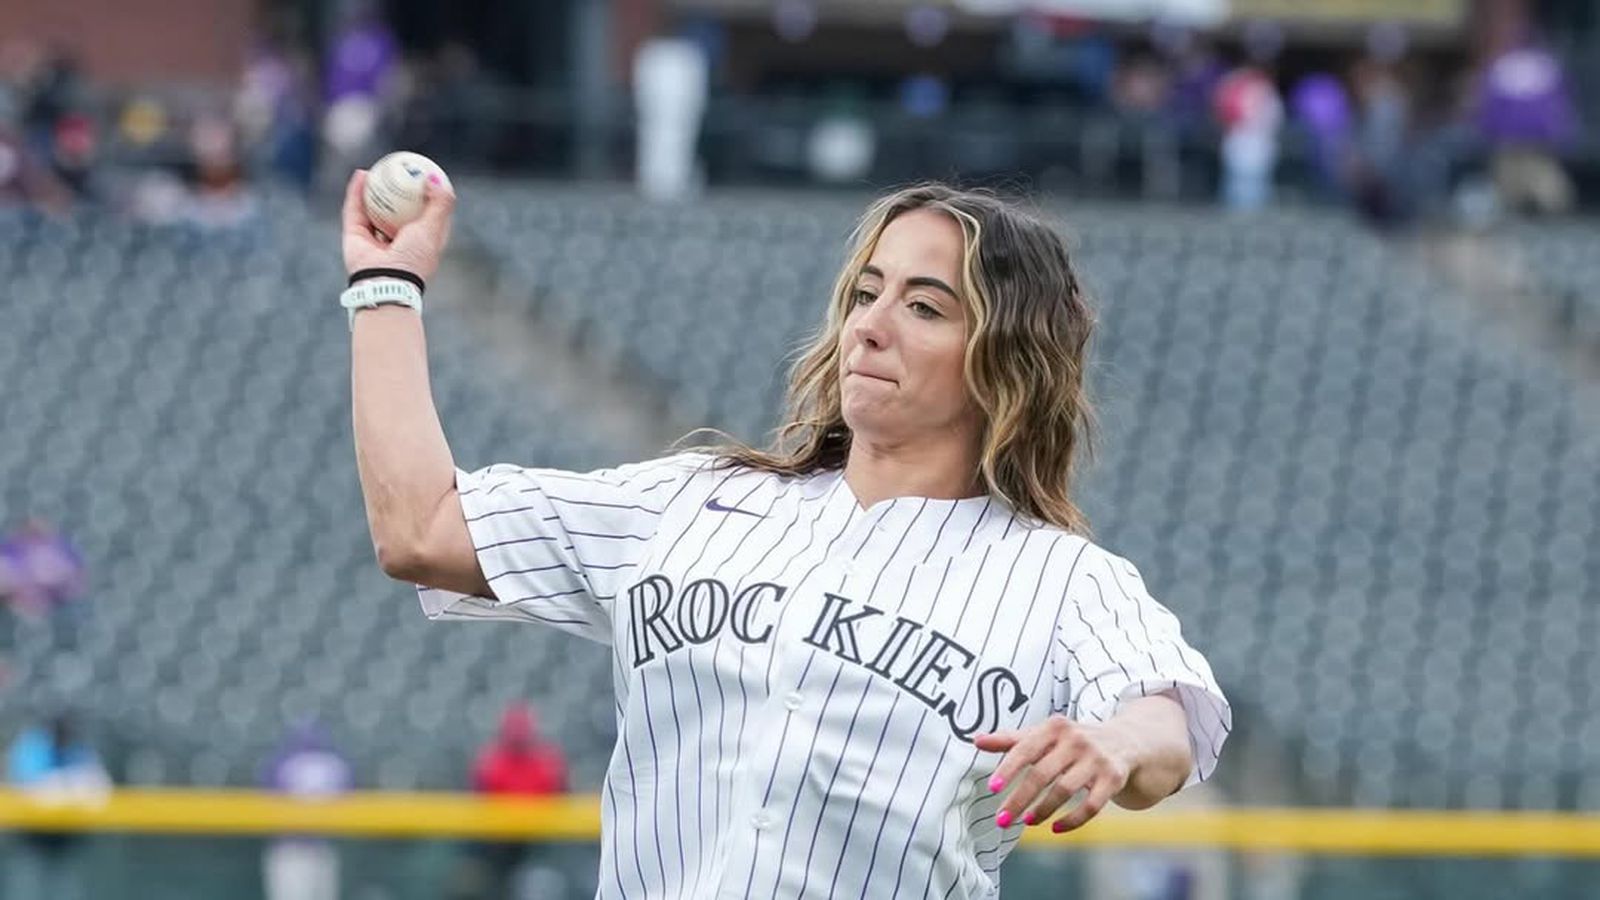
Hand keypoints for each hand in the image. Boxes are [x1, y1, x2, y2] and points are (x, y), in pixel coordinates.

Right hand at [341, 169, 455, 282]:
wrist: (385, 282)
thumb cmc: (414, 258)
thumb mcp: (434, 229)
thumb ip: (440, 205)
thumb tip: (436, 179)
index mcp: (420, 241)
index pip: (425, 213)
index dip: (426, 194)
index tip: (425, 173)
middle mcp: (397, 239)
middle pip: (397, 209)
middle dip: (397, 189)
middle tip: (399, 167)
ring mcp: (375, 238)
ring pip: (373, 207)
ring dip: (375, 188)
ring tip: (378, 168)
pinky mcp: (355, 236)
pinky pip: (355, 209)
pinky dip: (356, 192)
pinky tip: (361, 174)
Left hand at [976, 715, 1132, 833]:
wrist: (1124, 741)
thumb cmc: (1072, 741)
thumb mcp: (1044, 735)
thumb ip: (1011, 740)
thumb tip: (976, 740)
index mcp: (1055, 727)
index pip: (1026, 748)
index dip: (1008, 769)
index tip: (992, 788)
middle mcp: (1076, 740)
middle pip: (1042, 774)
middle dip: (1019, 799)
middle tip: (1002, 820)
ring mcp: (1097, 759)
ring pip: (1065, 790)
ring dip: (1042, 810)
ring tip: (1026, 822)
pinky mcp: (1113, 778)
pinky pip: (1091, 806)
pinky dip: (1072, 820)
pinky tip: (1054, 828)